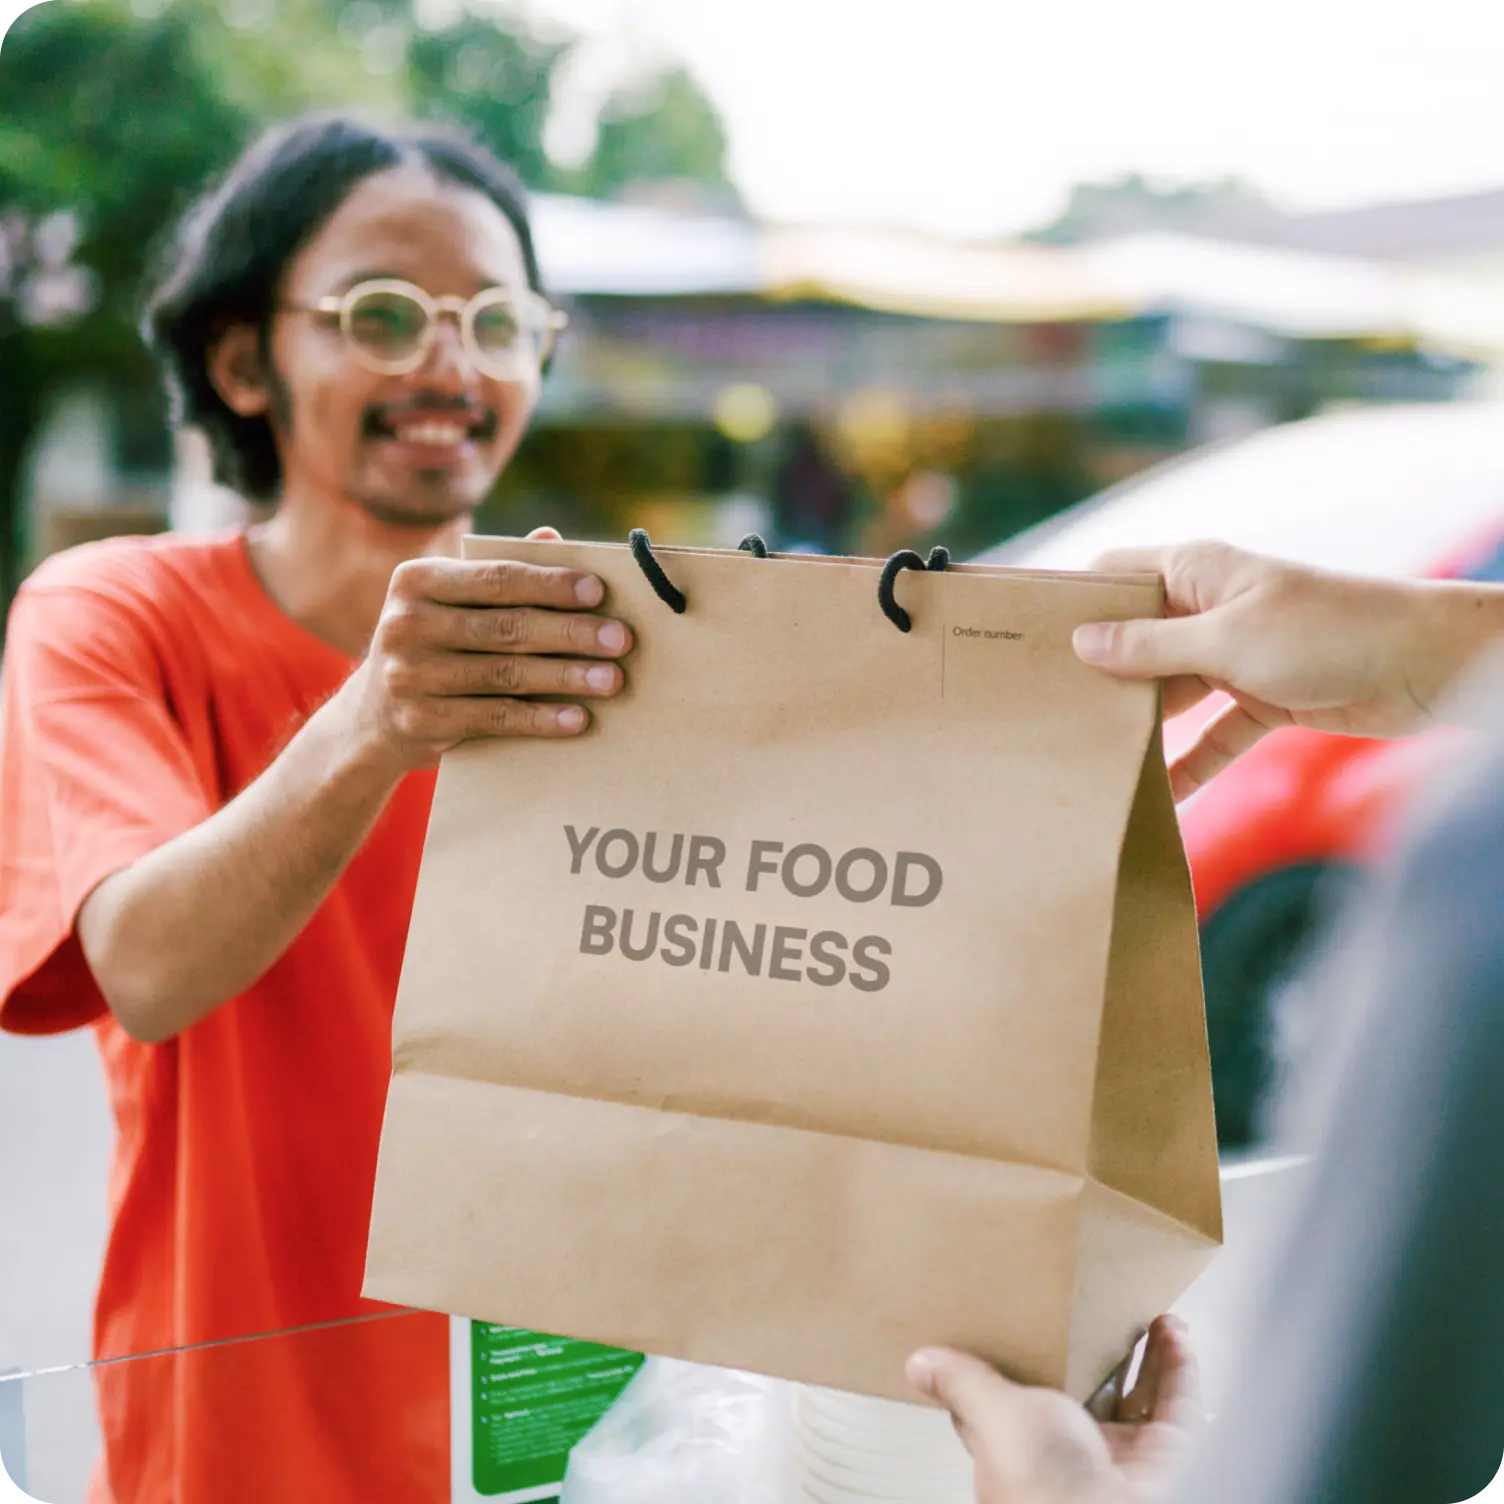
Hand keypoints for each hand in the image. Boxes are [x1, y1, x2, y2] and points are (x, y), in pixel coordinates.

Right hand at [339, 530, 630, 775]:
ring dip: (567, 677)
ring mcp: (410, 674)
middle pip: (508, 627)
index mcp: (417, 579)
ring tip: (613, 680)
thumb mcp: (451, 601)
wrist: (372, 718)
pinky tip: (579, 718)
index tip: (600, 592)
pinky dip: (542, 718)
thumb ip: (498, 573)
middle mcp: (406, 623)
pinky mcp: (421, 720)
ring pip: (507, 674)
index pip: (497, 578)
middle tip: (621, 639)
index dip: (551, 585)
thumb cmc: (433, 644)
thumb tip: (552, 536)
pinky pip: (496, 717)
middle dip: (572, 633)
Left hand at [907, 1316, 1199, 1503]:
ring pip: (1139, 1393)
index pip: (1024, 1401)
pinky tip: (1171, 1329)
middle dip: (1099, 1348)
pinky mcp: (1166, 1455)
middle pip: (1090, 1390)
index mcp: (1026, 1449)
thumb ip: (962, 1383)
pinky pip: (1178, 1404)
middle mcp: (1075, 1454)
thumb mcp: (992, 1414)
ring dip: (1145, 1350)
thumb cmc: (1042, 1486)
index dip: (1031, 1362)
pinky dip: (1180, 1365)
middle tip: (1102, 1308)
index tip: (1037, 1320)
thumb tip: (919, 1364)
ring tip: (1142, 1311)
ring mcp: (1121, 1455)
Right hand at [1072, 542, 1503, 799]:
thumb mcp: (1225, 640)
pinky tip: (1160, 796)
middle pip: (1133, 642)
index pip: (1112, 576)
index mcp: (1194, 570)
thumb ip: (1150, 646)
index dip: (1070, 603)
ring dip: (1141, 727)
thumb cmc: (1327, 630)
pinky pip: (1211, 736)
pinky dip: (1190, 764)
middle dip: (1097, 678)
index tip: (1024, 639)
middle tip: (1044, 715)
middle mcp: (1206, 609)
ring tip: (1088, 761)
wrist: (1427, 664)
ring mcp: (1233, 656)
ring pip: (1169, 695)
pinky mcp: (1262, 699)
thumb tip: (1081, 644)